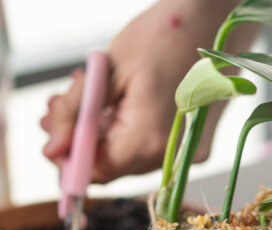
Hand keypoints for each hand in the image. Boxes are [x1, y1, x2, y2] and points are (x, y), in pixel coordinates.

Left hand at [40, 0, 256, 182]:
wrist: (220, 17)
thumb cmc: (165, 33)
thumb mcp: (106, 69)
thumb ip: (73, 113)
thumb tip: (51, 151)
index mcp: (149, 141)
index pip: (96, 171)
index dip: (70, 157)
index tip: (53, 136)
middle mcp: (172, 156)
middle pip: (113, 165)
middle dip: (82, 140)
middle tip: (59, 111)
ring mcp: (188, 151)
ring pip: (129, 156)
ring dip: (102, 133)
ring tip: (86, 98)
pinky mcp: (195, 141)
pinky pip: (151, 146)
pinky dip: (128, 129)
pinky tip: (116, 102)